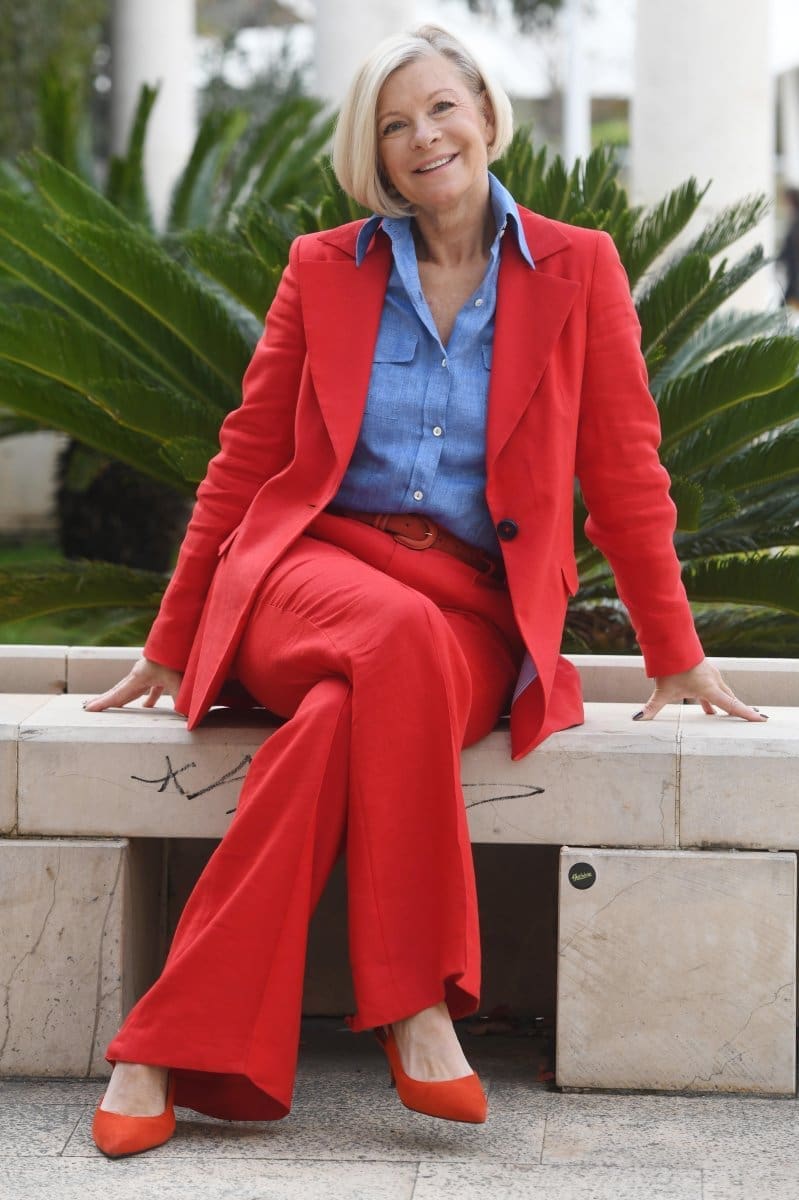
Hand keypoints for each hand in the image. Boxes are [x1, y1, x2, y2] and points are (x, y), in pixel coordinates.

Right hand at [82, 657, 182, 712]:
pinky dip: (147, 697)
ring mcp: (149, 673)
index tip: (88, 709)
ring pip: (132, 689)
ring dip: (122, 698)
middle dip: (104, 700)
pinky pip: (150, 688)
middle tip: (87, 706)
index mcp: (138, 677)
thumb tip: (186, 718)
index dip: (103, 703)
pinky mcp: (160, 673)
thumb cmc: (177, 656)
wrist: (182, 637)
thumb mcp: (178, 680)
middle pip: (118, 690)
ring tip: (114, 707)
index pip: (117, 694)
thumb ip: (180, 700)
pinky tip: (146, 706)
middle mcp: (139, 674)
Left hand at [633, 658, 766, 722]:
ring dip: (726, 705)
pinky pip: (715, 687)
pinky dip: (716, 697)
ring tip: (725, 718)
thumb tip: (638, 719)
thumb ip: (651, 708)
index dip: (746, 714)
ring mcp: (710, 674)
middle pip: (731, 699)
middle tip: (751, 719)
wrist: (671, 643)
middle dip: (739, 710)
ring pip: (723, 693)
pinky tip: (708, 706)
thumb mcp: (661, 691)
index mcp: (709, 688)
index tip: (761, 720)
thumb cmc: (669, 667)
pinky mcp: (705, 670)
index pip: (731, 705)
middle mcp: (714, 681)